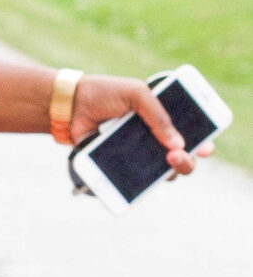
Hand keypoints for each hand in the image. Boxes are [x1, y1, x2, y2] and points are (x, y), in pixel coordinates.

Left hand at [69, 74, 210, 175]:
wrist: (70, 106)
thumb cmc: (105, 94)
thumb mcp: (137, 94)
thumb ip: (157, 115)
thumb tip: (177, 144)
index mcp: (164, 118)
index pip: (191, 134)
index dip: (203, 143)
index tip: (206, 148)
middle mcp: (155, 138)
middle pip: (182, 158)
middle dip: (187, 161)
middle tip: (177, 156)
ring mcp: (139, 153)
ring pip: (162, 172)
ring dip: (169, 172)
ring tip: (165, 164)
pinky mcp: (120, 166)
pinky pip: (135, 180)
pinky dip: (141, 183)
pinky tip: (142, 180)